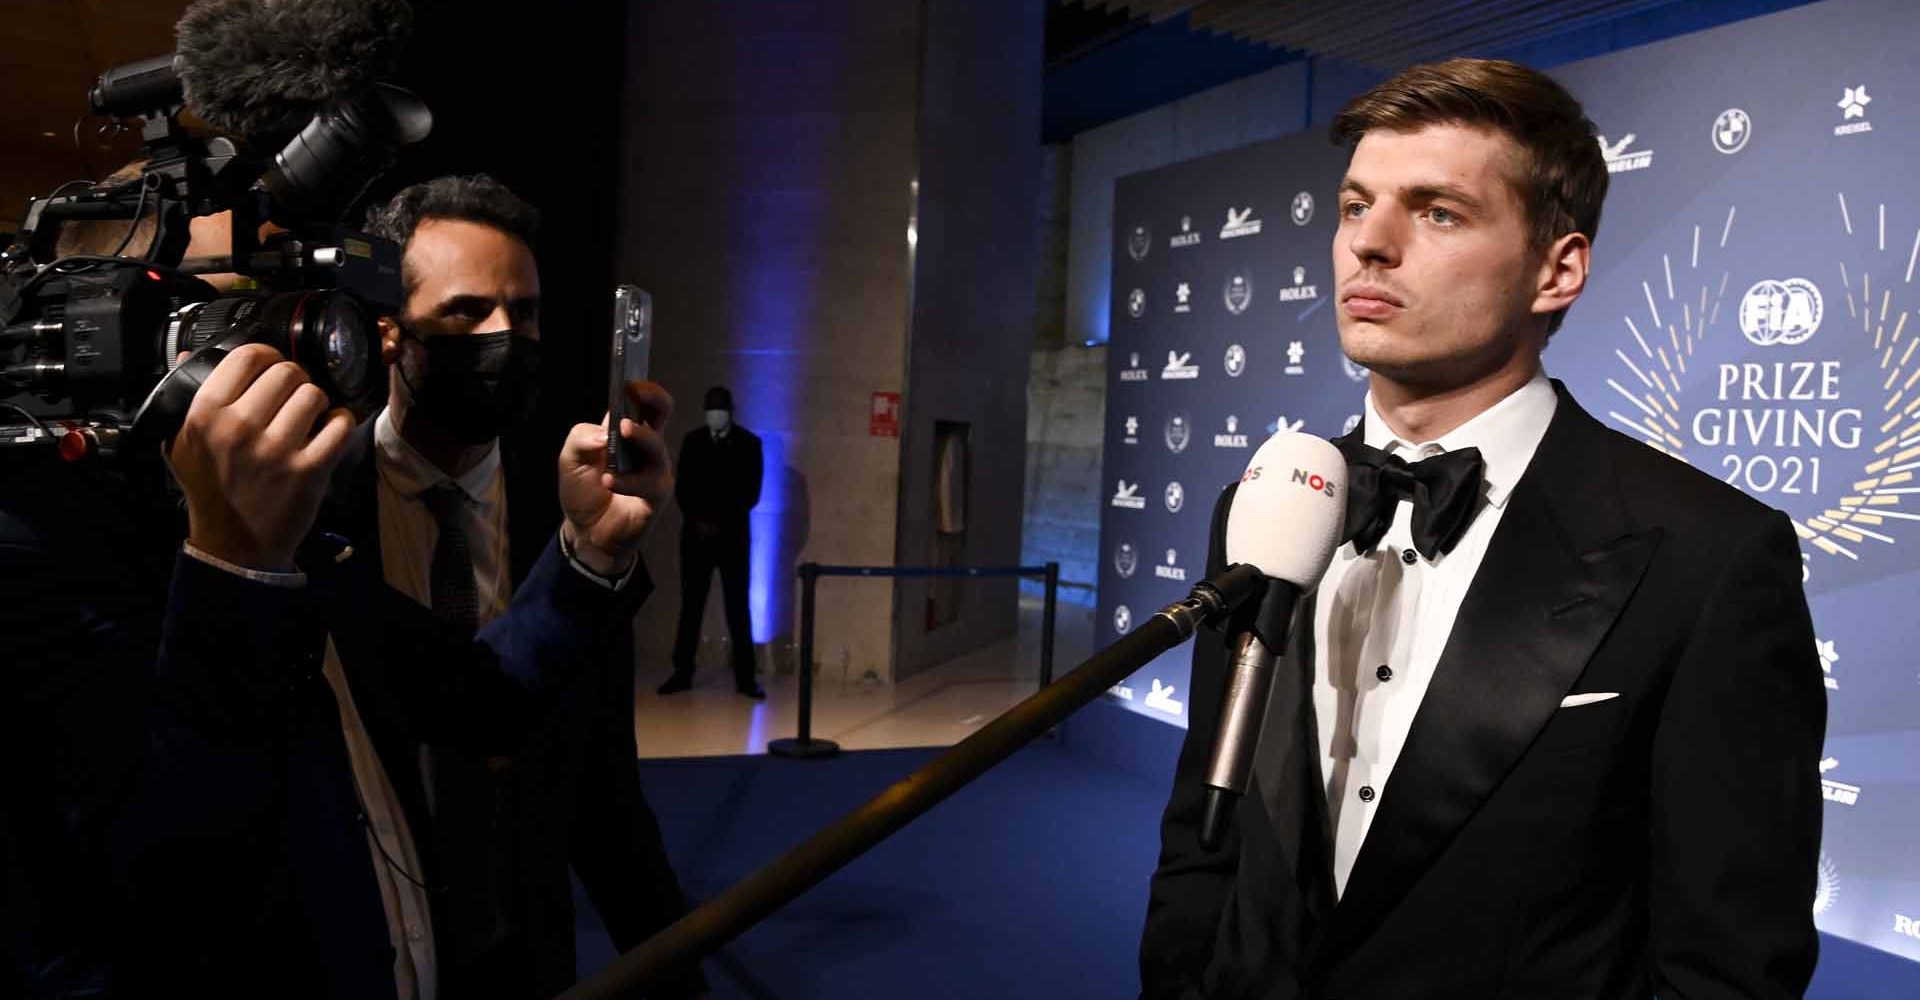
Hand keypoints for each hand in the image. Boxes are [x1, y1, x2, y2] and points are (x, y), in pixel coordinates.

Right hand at [170, 343, 354, 570]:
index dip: (267, 355)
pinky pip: (340, 424)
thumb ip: (186, 398)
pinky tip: (328, 430)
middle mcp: (239, 428)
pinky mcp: (308, 469)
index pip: (247, 356)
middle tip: (292, 396)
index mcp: (206, 415)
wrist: (233, 545)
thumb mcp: (181, 444)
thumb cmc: (210, 490)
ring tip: (308, 416)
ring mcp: (276, 450)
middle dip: (295, 380)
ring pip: (315, 394)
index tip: (272, 367)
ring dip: (317, 402)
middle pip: (287, 372)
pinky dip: (340, 422)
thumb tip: (187, 355)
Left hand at [558, 380, 672, 574]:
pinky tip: (610, 482)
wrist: (587, 533)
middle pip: (663, 412)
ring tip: (620, 433)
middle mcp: (645, 447)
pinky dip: (628, 480)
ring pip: (657, 446)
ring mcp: (654, 470)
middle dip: (654, 397)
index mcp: (625, 433)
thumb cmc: (583, 492)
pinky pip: (649, 482)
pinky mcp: (656, 495)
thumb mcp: (569, 459)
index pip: (640, 402)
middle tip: (637, 393)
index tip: (629, 379)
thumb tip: (604, 433)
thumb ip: (581, 438)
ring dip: (639, 437)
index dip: (640, 387)